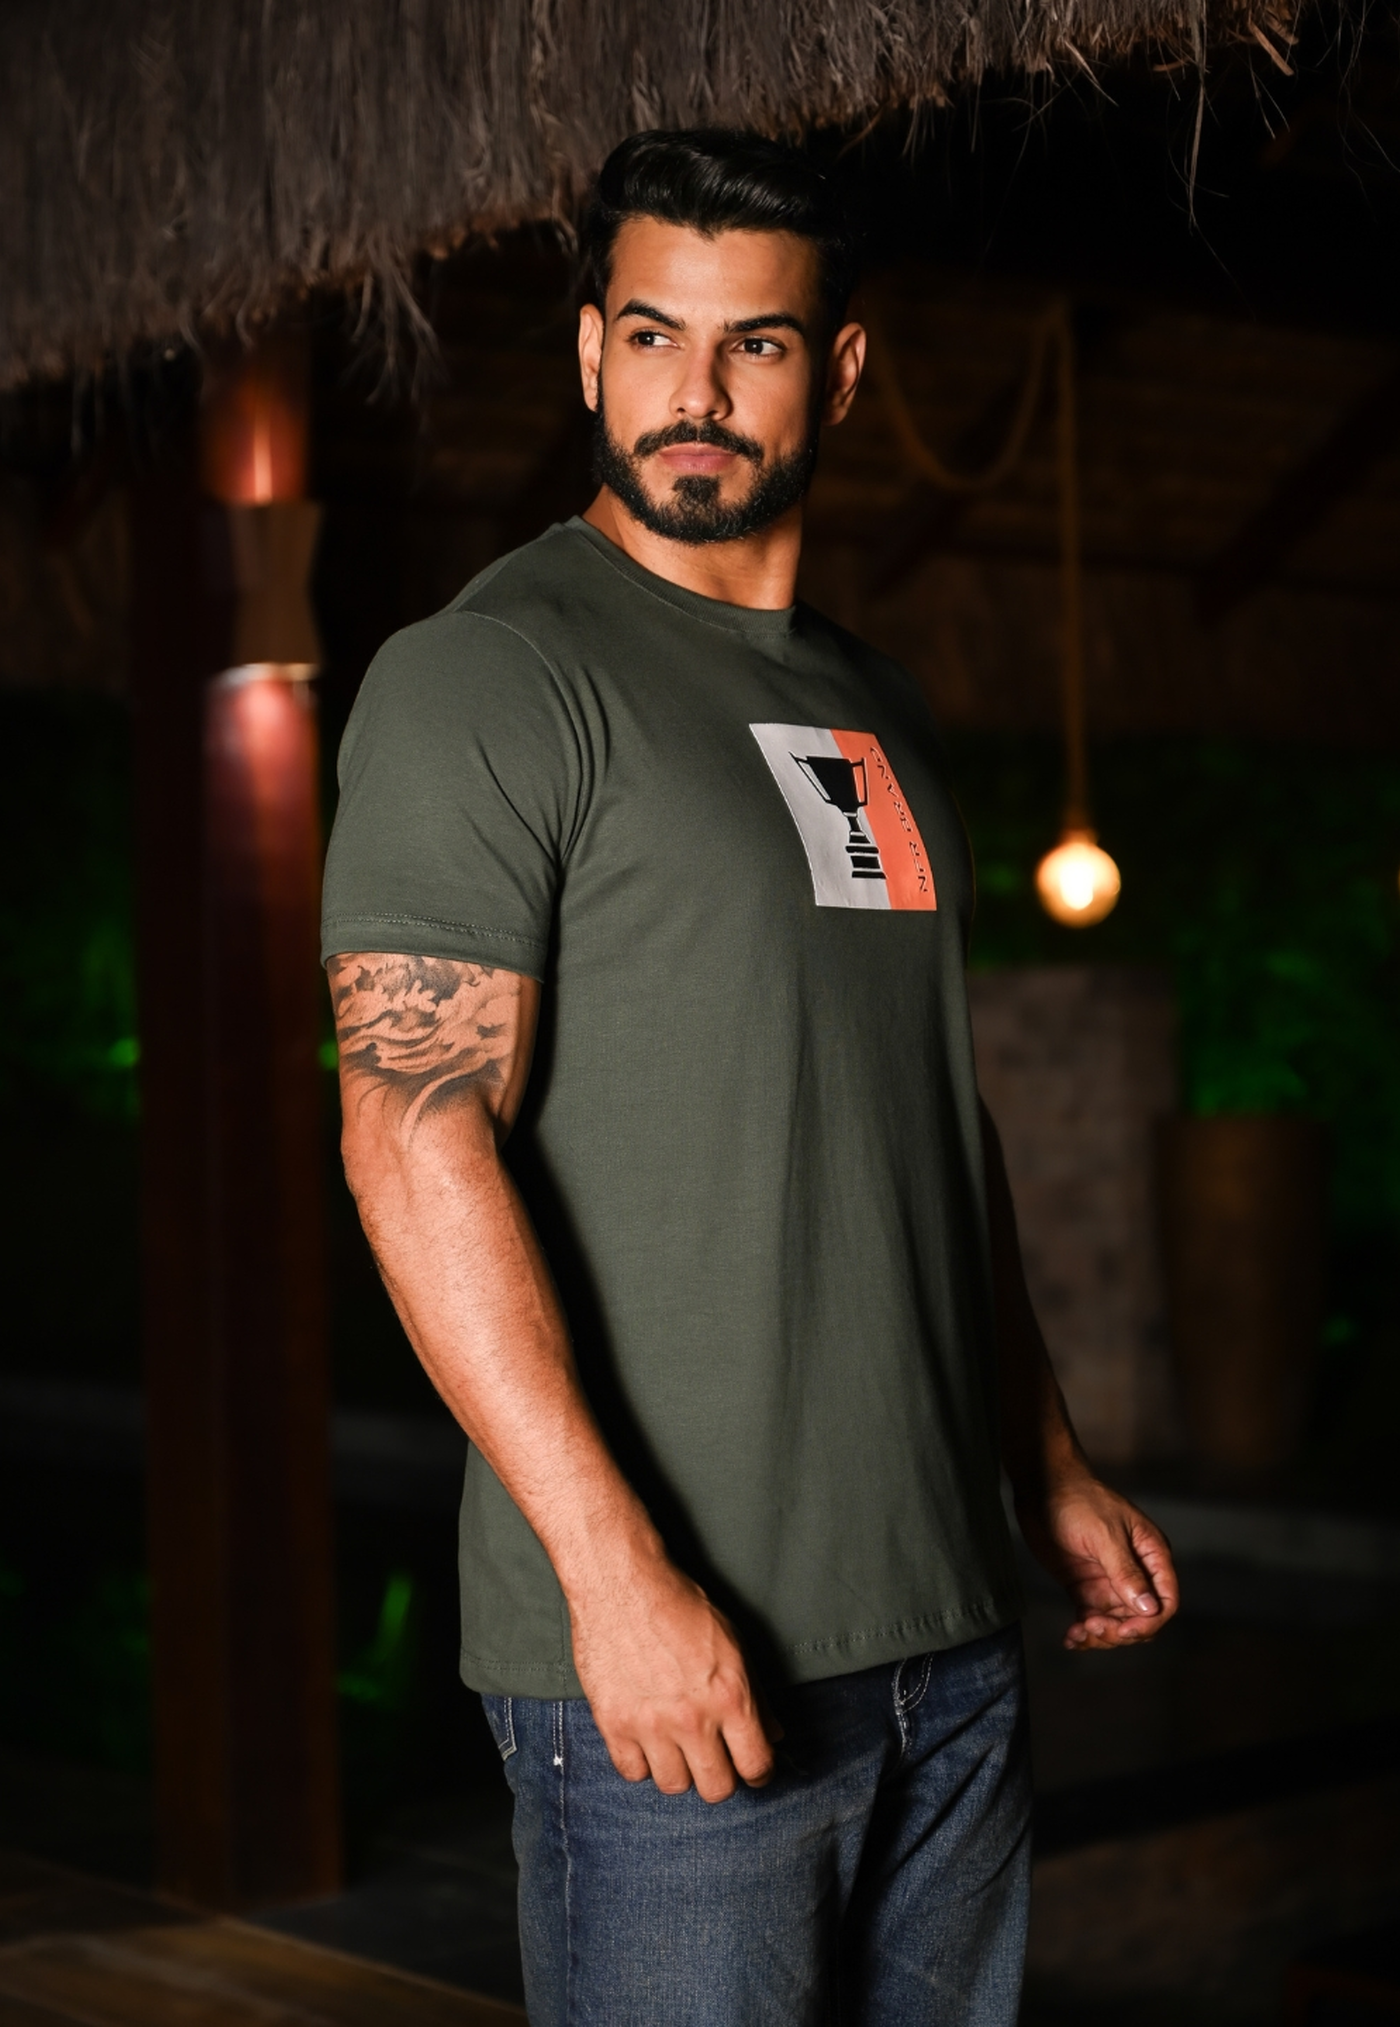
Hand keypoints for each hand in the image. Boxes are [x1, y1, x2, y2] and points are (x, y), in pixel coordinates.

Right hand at [568, 1550, 779, 1802]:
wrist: (622, 1583)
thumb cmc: (679, 1604)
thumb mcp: (733, 1643)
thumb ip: (755, 1694)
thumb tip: (772, 1733)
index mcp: (730, 1697)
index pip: (756, 1765)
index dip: (759, 1773)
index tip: (751, 1769)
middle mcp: (692, 1718)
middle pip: (716, 1788)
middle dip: (721, 1777)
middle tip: (713, 1758)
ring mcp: (650, 1725)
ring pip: (674, 1786)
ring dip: (679, 1770)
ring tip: (677, 1745)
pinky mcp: (613, 1723)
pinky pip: (632, 1772)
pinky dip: (641, 1762)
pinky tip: (646, 1739)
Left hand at [1016, 1466, 1179, 1650]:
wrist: (1041, 1486)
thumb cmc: (1078, 1499)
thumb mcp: (1104, 1534)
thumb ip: (1126, 1572)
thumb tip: (1150, 1609)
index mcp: (1151, 1554)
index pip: (1166, 1600)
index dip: (1149, 1622)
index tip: (1124, 1630)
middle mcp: (1135, 1572)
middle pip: (1141, 1618)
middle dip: (1120, 1631)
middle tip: (1092, 1628)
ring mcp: (1110, 1580)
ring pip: (1117, 1624)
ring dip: (1101, 1636)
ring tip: (1077, 1633)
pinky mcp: (1086, 1586)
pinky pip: (1092, 1618)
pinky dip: (1084, 1632)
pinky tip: (1070, 1638)